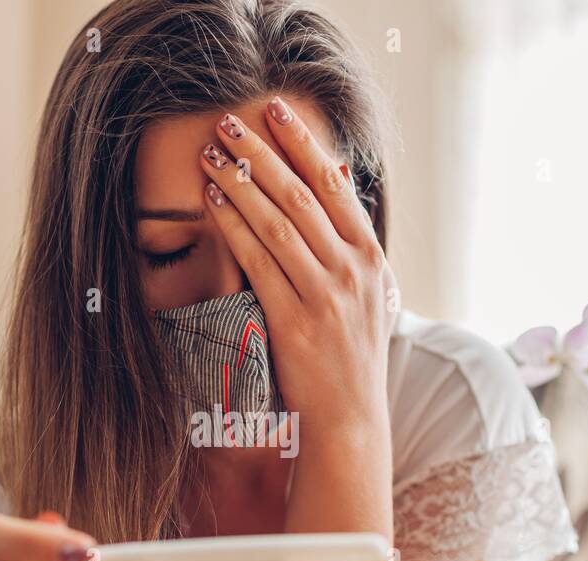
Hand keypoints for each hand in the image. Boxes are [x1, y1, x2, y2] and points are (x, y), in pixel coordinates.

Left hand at [200, 97, 395, 437]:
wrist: (350, 420)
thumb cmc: (351, 357)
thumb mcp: (369, 294)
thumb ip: (352, 238)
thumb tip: (338, 176)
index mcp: (372, 259)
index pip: (336, 186)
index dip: (304, 144)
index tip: (278, 113)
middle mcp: (354, 271)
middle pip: (303, 195)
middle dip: (264, 153)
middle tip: (231, 121)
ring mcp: (327, 295)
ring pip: (279, 221)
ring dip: (243, 180)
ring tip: (214, 152)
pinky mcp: (296, 321)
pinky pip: (259, 261)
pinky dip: (235, 225)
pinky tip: (215, 200)